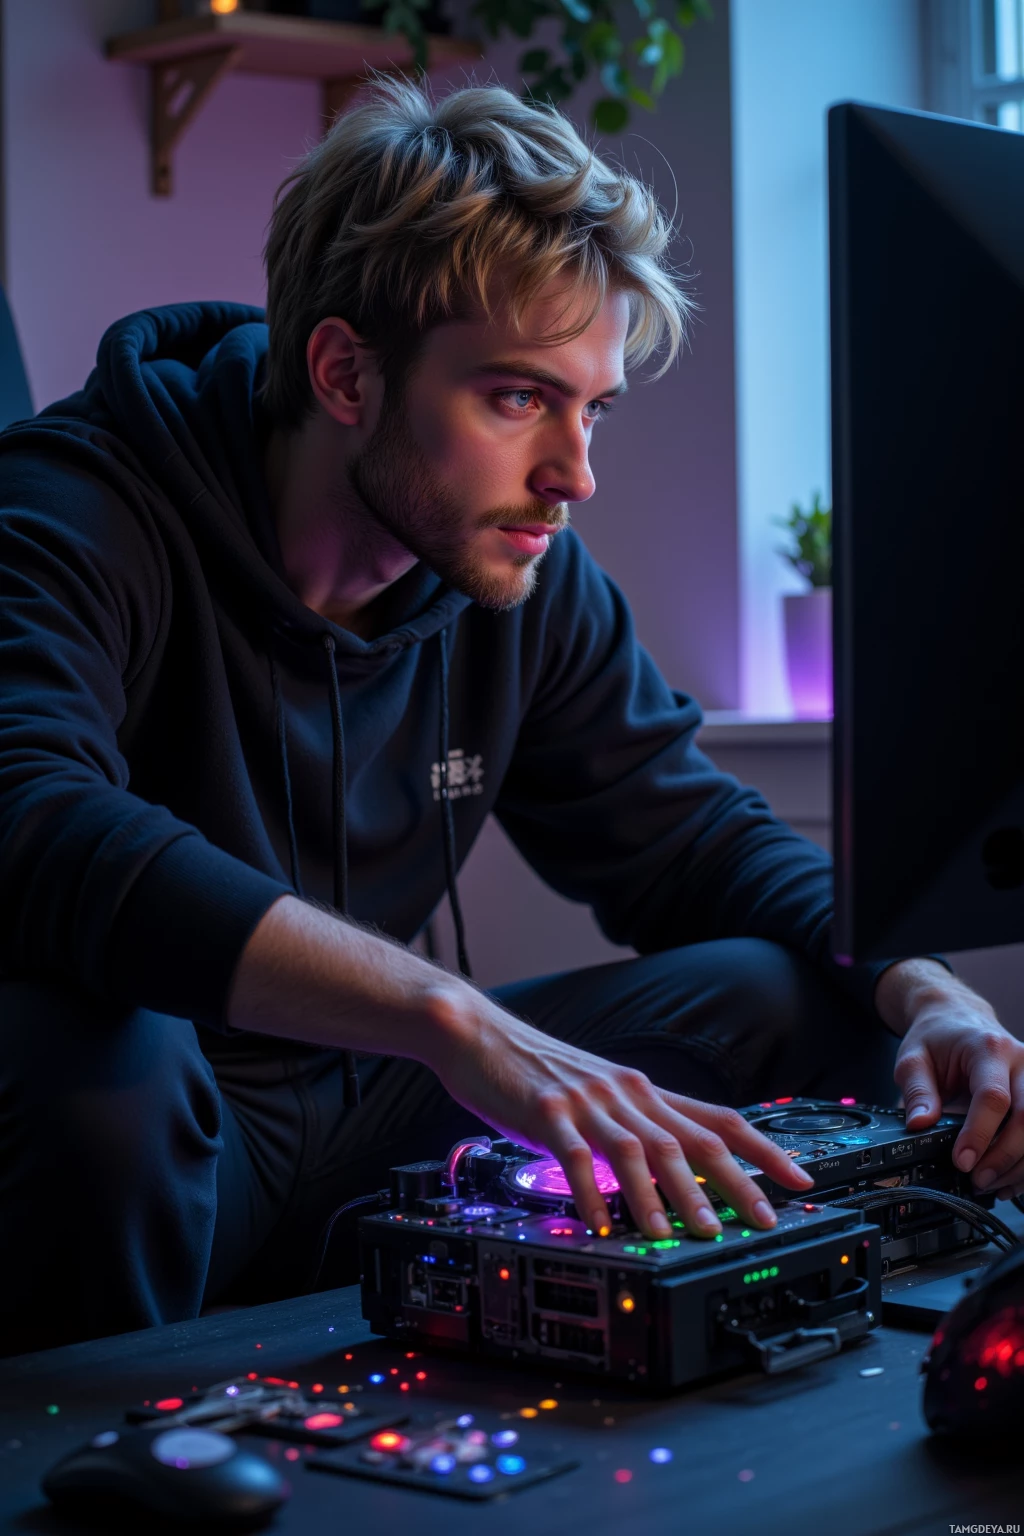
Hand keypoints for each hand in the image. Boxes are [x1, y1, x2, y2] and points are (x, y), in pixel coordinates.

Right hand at [425, 988, 815, 1240]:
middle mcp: (625, 1093)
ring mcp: (586, 1101)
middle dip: (733, 1182)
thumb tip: (673, 1171)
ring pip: (641, 1149)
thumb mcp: (598, 1095)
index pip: (718, 1118)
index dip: (764, 1149)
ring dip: (668, 1195)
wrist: (478, 1033)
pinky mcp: (546, 1111)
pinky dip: (593, 1191)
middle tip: (762, 1220)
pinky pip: (576, 1156)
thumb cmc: (536, 1071)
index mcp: (643, 1091)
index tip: (799, 1179)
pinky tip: (602, 1221)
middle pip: (692, 1139)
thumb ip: (633, 1128)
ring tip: (686, 1232)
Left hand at [879, 961, 1023, 1197]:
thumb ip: (917, 1092)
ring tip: (990, 1183)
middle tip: (977, 1179)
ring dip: (1018, 1163)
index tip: (962, 1161)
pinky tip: (1008, 1178)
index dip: (980, 1134)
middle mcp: (1020, 1061)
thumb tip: (919, 1125)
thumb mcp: (913, 1058)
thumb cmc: (936, 1037)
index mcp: (988, 1048)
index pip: (993, 1097)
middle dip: (1003, 1156)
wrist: (957, 1017)